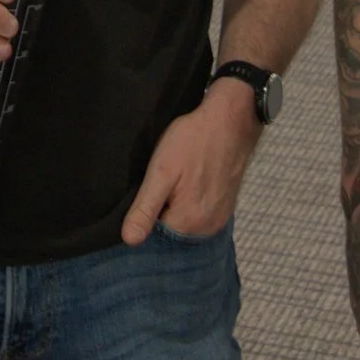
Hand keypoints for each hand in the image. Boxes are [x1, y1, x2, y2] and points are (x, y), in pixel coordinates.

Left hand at [121, 78, 257, 243]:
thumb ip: (145, 208)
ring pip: (185, 219)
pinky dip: (193, 199)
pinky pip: (201, 211)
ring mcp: (220, 217)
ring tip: (181, 175)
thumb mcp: (161, 171)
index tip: (154, 184)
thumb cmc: (194, 141)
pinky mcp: (226, 206)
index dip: (147, 208)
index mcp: (189, 223)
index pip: (153, 231)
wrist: (230, 119)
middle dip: (163, 206)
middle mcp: (207, 227)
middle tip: (167, 177)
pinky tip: (192, 178)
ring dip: (178, 203)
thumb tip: (129, 240)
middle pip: (171, 227)